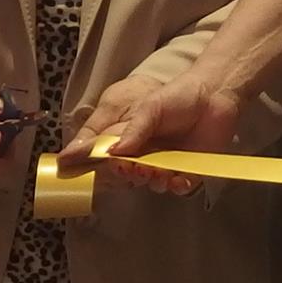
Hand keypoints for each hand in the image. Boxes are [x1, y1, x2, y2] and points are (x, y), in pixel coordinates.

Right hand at [63, 72, 243, 196]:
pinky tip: (178, 180)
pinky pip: (177, 187)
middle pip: (124, 172)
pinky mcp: (187, 171)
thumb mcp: (150, 106)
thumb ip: (131, 129)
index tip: (66, 166)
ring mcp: (165, 163)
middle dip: (125, 173)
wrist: (215, 95)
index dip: (85, 159)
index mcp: (128, 135)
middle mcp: (143, 152)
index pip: (101, 150)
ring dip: (151, 181)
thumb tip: (111, 153)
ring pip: (150, 183)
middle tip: (128, 167)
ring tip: (156, 171)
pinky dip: (176, 187)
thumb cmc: (177, 96)